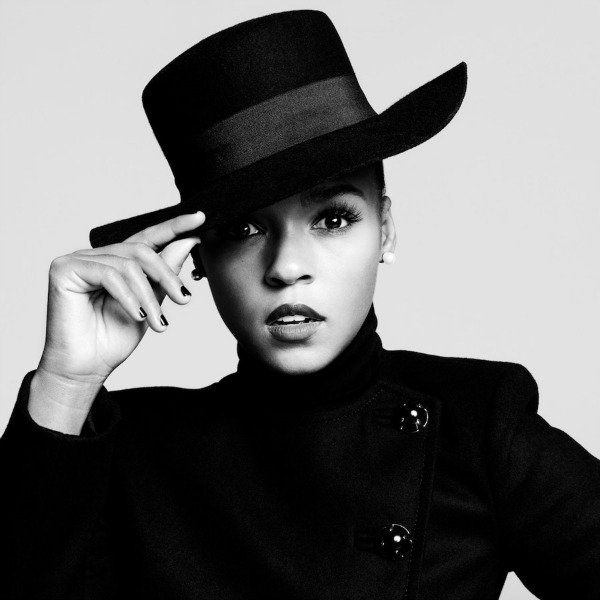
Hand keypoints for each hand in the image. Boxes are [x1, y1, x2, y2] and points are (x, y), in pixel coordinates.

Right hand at [29, 211, 204, 431]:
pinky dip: (128, 297)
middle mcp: (97, 255)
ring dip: (149, 296)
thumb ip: (165, 274)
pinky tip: (136, 316)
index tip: (201, 218)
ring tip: (158, 323)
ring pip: (128, 265)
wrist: (86, 368)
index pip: (148, 237)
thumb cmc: (113, 339)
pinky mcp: (64, 269)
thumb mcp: (151, 304)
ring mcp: (78, 259)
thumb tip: (188, 242)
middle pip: (142, 250)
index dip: (174, 226)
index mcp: (117, 261)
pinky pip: (108, 274)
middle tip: (184, 300)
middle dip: (168, 275)